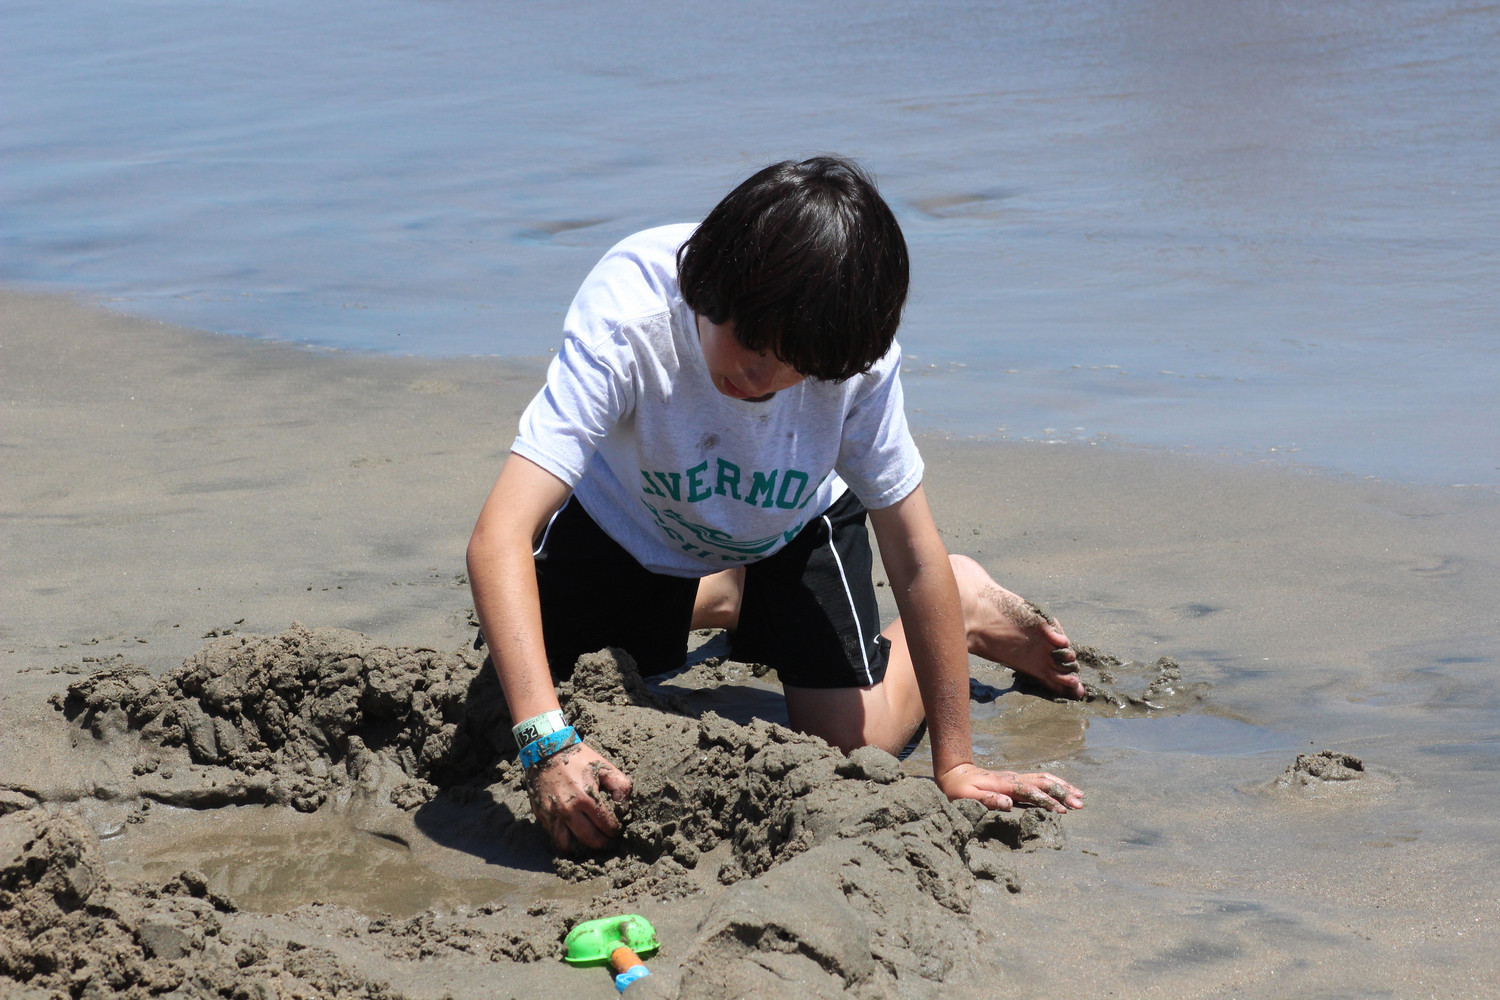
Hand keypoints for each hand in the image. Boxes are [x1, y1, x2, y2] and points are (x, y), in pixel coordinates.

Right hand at [523, 741, 631, 852]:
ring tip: (589, 844)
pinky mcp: (541, 815)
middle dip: (602, 844)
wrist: (546, 750)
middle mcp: (567, 810)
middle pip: (589, 839)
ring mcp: (552, 815)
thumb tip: (624, 808)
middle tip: (608, 843)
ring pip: (567, 844)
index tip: (617, 831)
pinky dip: (564, 840)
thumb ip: (621, 786)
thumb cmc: (578, 759)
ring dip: (580, 848)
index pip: (605, 826)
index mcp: (586, 798)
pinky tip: (573, 837)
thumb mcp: (605, 766)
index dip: (614, 831)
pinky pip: (553, 836)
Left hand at [937, 762, 1083, 812]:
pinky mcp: (1016, 780)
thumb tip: (1008, 802)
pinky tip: (1064, 789)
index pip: (1031, 792)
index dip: (1047, 801)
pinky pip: (1040, 780)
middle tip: (1080, 805)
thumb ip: (987, 800)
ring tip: (1080, 796)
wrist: (955, 774)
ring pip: (1044, 779)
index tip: (1061, 811)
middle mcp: (1014, 779)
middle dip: (1063, 793)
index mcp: (1004, 785)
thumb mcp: (967, 797)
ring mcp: (1016, 778)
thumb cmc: (959, 790)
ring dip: (1063, 786)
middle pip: (1043, 783)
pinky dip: (1055, 783)